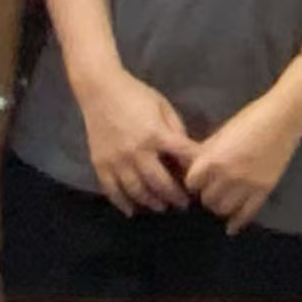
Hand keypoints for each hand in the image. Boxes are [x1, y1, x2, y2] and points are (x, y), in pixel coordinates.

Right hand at [72, 61, 198, 213]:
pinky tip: (132, 210)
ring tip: (161, 207)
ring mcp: (117, 160)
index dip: (195, 172)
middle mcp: (137, 152)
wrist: (100, 90)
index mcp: (156, 135)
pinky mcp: (100, 164)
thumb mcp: (163, 107)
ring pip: (136, 191)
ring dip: (151, 202)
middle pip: (159, 183)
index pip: (182, 158)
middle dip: (174, 196)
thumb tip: (186, 154)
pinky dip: (122, 203)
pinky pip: (111, 190)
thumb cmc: (136, 95)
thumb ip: (175, 131)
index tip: (201, 182)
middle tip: (183, 204)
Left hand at [184, 86, 301, 233]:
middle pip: (206, 199)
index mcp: (214, 159)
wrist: (284, 117)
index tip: (196, 179)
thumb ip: (205, 153)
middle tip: (210, 188)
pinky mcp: (265, 190)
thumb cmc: (250, 118)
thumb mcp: (221, 133)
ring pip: (223, 209)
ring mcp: (248, 185)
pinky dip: (236, 223)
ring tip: (222, 199)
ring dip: (220, 205)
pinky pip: (247, 214)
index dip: (192, 181)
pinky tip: (231, 228)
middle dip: (205, 194)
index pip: (191, 183)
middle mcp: (228, 176)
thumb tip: (190, 167)